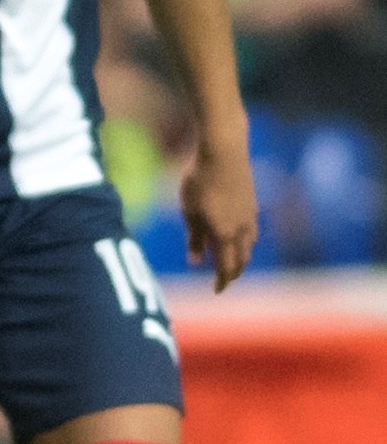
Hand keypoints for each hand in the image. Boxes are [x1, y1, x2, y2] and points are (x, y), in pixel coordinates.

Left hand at [182, 129, 258, 290]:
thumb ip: (194, 238)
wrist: (224, 152)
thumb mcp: (189, 211)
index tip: (216, 291)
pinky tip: (239, 239)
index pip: (226, 267)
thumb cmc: (199, 181)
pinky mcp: (253, 204)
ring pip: (250, 246)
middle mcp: (242, 229)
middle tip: (224, 281)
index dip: (222, 281)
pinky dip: (246, 242)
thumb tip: (196, 262)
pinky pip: (252, 232)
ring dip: (242, 258)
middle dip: (234, 273)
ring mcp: (250, 216)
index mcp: (224, 234)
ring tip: (232, 262)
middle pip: (242, 260)